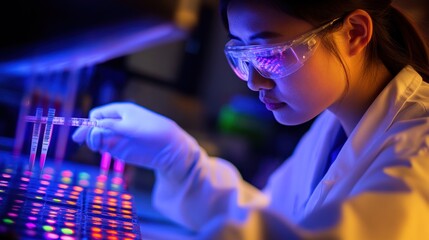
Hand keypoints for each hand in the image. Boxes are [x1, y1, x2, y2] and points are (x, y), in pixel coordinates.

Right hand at [72, 102, 198, 172]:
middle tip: (79, 139)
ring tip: (95, 145)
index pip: (97, 114)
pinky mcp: (119, 149)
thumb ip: (112, 126)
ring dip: (92, 140)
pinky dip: (99, 147)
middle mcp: (115, 123)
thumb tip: (94, 126)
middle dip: (87, 131)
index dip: (91, 121)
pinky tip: (100, 148)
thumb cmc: (152, 130)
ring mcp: (117, 136)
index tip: (92, 128)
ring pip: (96, 138)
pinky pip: (103, 147)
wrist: (168, 147)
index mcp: (119, 111)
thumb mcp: (131, 125)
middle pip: (94, 126)